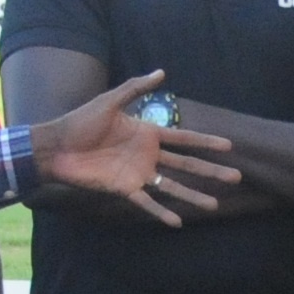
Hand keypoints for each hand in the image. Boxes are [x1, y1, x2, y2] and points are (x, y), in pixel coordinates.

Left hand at [30, 71, 240, 226]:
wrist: (57, 146)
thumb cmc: (80, 121)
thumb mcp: (110, 100)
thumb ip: (135, 87)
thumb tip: (162, 71)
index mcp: (146, 132)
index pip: (184, 139)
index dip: (206, 142)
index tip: (228, 146)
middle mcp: (147, 155)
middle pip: (186, 164)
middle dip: (210, 171)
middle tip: (236, 177)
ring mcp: (138, 173)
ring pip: (172, 186)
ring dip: (193, 196)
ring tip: (214, 204)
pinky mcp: (124, 189)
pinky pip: (147, 203)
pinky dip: (161, 213)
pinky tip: (178, 222)